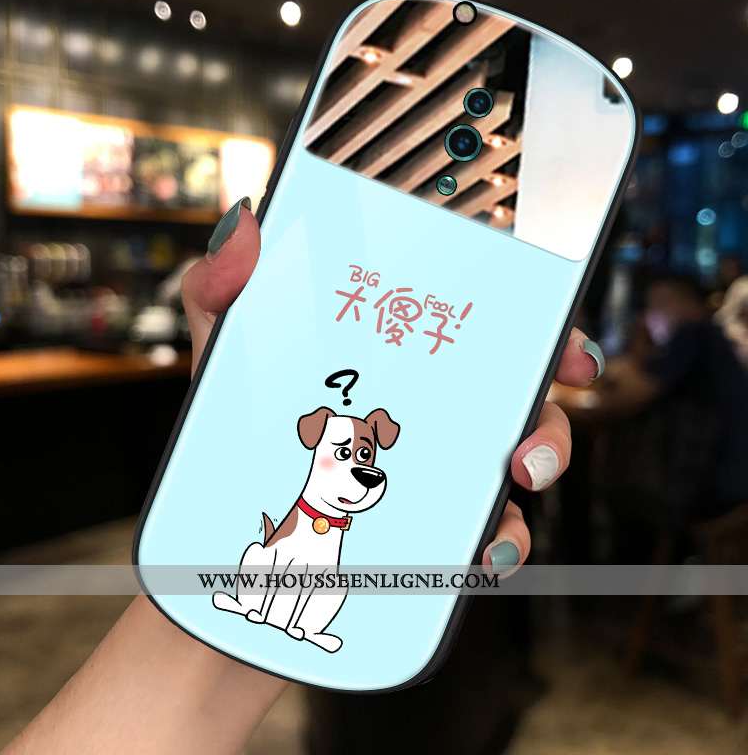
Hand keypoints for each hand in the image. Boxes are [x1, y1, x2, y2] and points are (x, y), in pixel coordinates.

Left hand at [184, 200, 604, 576]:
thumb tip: (242, 229)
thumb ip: (222, 285)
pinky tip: (476, 554)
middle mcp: (430, 406)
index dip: (542, 333)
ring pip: (510, 474)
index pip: (484, 329)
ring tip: (503, 512)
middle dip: (549, 425)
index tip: (567, 352)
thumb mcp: (224, 343)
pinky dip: (492, 546)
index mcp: (398, 351)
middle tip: (529, 450)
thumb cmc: (233, 418)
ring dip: (526, 495)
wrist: (215, 513)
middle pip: (518, 404)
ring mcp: (432, 468)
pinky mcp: (425, 528)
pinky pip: (480, 537)